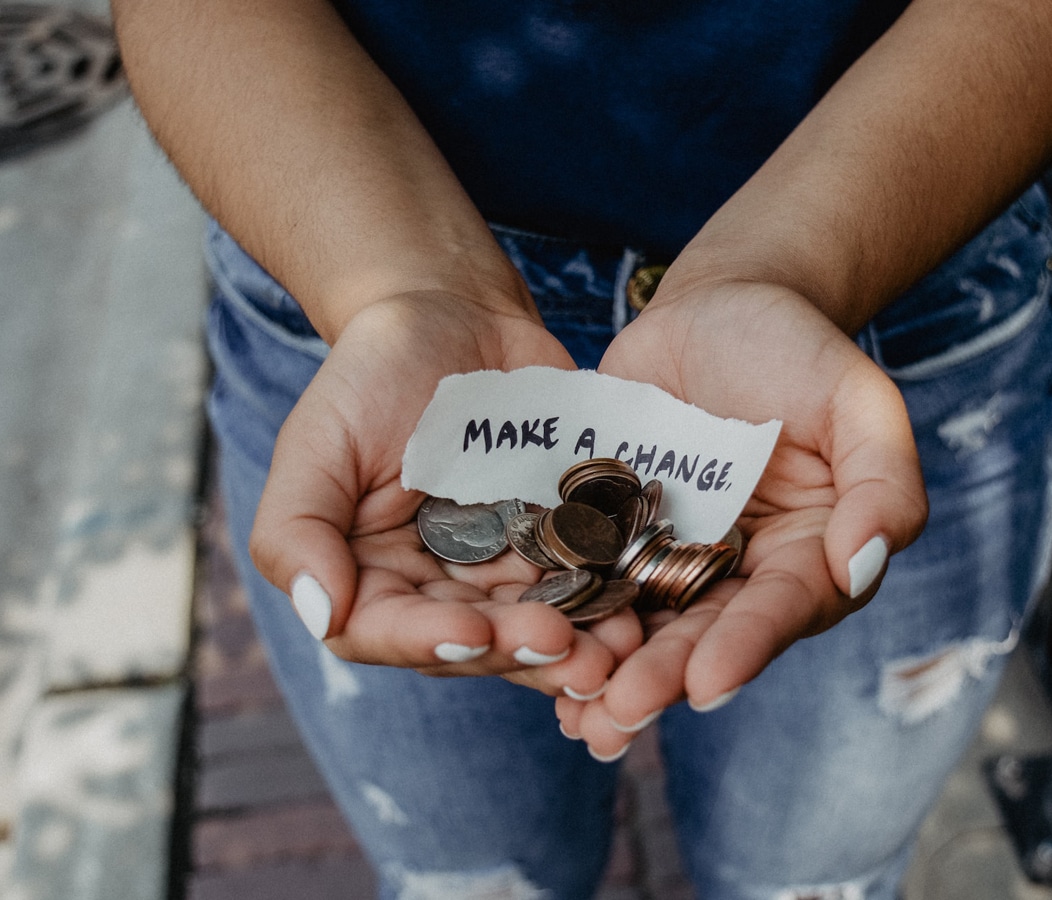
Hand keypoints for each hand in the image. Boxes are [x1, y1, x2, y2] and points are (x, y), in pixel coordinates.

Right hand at [249, 292, 641, 696]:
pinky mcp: (559, 540)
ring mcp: (504, 567)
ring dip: (579, 645)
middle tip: (569, 650)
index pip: (387, 631)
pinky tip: (641, 608)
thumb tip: (321, 614)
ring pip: (537, 624)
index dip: (429, 641)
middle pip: (475, 642)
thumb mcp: (317, 441)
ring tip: (618, 649)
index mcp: (370, 576)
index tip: (474, 632)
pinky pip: (586, 579)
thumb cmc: (372, 374)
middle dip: (520, 651)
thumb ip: (296, 529)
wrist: (454, 315)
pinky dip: (611, 598)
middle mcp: (438, 586)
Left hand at [557, 280, 928, 757]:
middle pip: (704, 633)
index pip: (782, 608)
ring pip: (642, 623)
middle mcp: (740, 570)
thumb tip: (862, 565)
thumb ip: (882, 481)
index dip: (747, 646)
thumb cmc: (798, 348)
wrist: (718, 306)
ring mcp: (672, 554)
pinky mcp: (614, 531)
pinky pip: (589, 577)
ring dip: (609, 670)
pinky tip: (531, 651)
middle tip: (621, 712)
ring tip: (575, 713)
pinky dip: (566, 615)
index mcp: (808, 553)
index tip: (708, 683)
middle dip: (664, 676)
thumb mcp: (858, 400)